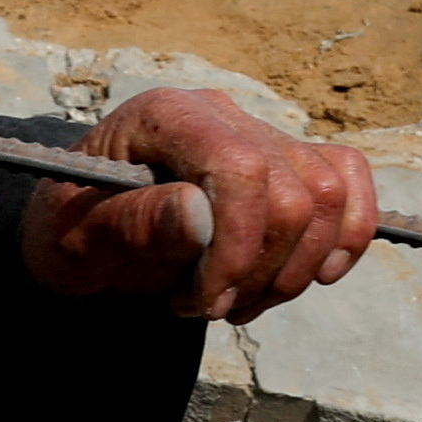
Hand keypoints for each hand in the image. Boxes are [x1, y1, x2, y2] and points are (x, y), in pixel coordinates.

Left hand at [18, 86, 380, 322]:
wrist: (84, 236)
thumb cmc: (73, 231)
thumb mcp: (77, 237)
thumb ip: (134, 222)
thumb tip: (199, 215)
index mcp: (164, 116)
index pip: (240, 168)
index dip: (239, 246)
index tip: (205, 302)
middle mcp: (221, 113)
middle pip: (293, 192)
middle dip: (259, 271)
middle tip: (206, 308)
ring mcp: (260, 134)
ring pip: (327, 196)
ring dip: (292, 270)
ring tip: (235, 301)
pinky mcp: (287, 161)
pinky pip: (348, 181)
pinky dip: (346, 235)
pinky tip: (312, 276)